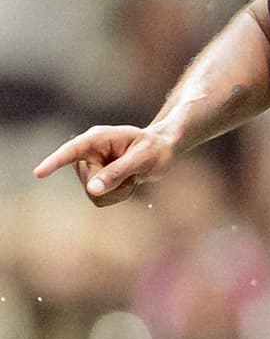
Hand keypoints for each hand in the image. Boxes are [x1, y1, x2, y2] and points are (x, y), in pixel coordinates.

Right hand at [33, 125, 175, 206]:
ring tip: (132, 176)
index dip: (54, 162)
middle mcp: (89, 152)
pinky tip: (128, 182)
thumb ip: (118, 172)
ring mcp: (90, 167)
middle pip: (88, 181)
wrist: (163, 151)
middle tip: (134, 171)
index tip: (38, 173)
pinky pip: (100, 199)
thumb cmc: (155, 148)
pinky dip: (118, 195)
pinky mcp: (94, 180)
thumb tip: (92, 189)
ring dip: (117, 191)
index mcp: (98, 139)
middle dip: (112, 184)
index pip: (72, 150)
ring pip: (93, 194)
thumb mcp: (142, 158)